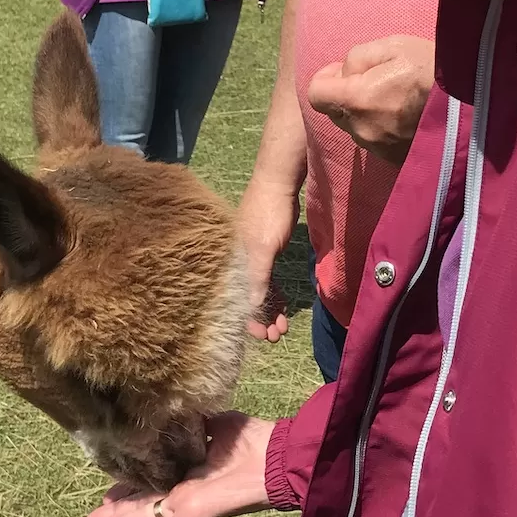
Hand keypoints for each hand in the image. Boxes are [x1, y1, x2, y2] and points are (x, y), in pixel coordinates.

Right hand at [82, 413, 274, 516]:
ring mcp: (187, 506)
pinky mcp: (193, 515)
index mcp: (187, 472)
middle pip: (141, 507)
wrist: (275, 457)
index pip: (149, 484)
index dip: (127, 489)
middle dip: (114, 515)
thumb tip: (161, 419)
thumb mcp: (210, 425)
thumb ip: (186, 428)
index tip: (107, 493)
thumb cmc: (250, 438)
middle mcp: (184, 492)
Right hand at [235, 176, 298, 340]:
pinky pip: (267, 281)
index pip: (237, 299)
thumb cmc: (269, 212)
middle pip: (247, 299)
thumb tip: (251, 307)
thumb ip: (257, 277)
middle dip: (261, 319)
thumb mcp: (264, 248)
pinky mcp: (265, 252)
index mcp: (234, 262)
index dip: (249, 319)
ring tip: (282, 327)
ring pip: (258, 292)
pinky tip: (282, 307)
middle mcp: (239, 262)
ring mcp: (253, 257)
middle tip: (277, 335)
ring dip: (269, 310)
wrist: (277, 181)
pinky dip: (274, 295)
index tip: (264, 335)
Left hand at [308, 35, 434, 164]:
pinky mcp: (396, 161)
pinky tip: (408, 116)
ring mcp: (380, 150)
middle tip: (377, 80)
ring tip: (398, 99)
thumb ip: (357, 57)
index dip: (326, 78)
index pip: (316, 94)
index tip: (345, 71)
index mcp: (358, 99)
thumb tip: (342, 74)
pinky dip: (385, 129)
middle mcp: (364, 130)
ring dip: (367, 113)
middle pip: (336, 112)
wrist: (476, 104)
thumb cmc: (434, 68)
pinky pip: (377, 142)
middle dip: (348, 95)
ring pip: (357, 128)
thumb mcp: (393, 45)